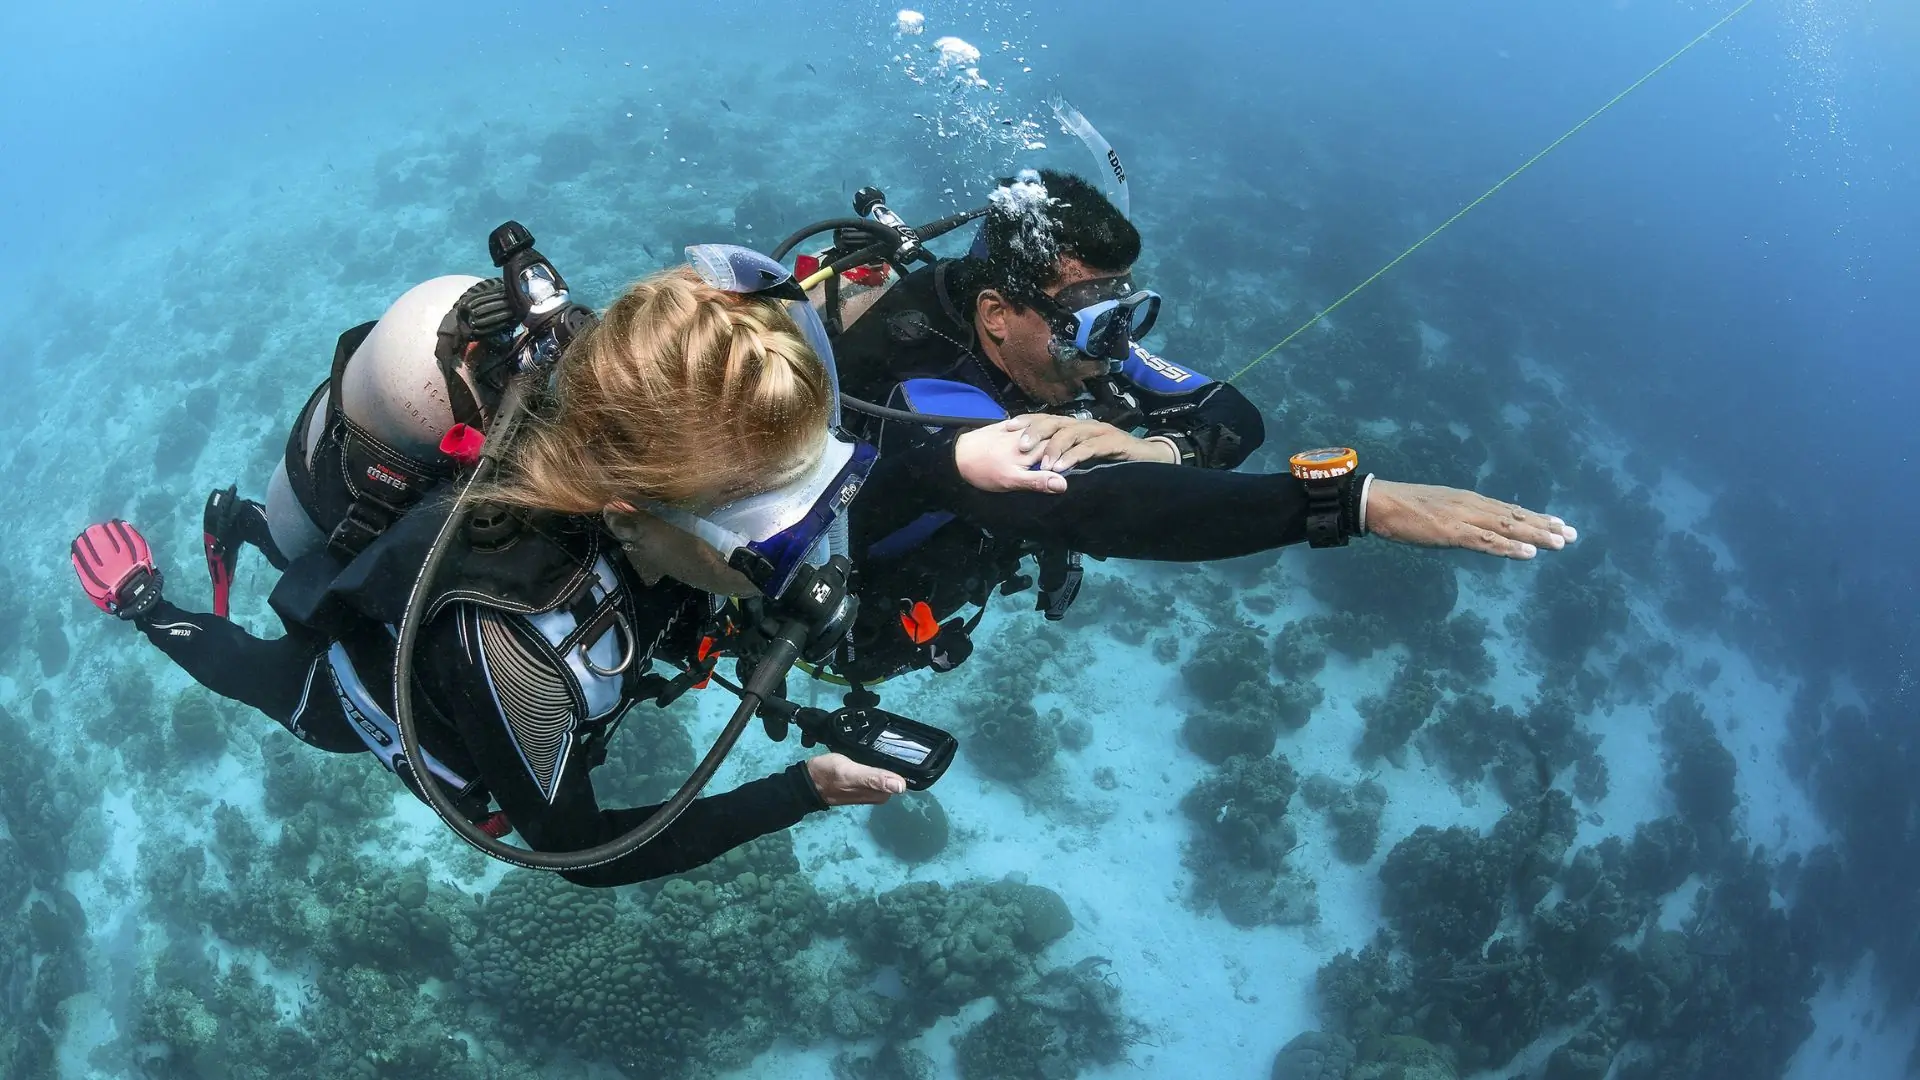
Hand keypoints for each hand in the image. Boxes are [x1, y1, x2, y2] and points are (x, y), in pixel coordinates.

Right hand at [806, 753, 907, 805]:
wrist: (807, 780)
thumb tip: (901, 786)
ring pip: (885, 771)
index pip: (902, 778)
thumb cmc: (829, 775)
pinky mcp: (862, 780)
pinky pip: (875, 770)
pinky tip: (872, 752)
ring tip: (883, 744)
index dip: (905, 763)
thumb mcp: (852, 773)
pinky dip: (875, 761)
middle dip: (895, 759)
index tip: (904, 748)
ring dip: (885, 759)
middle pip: (895, 774)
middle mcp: (878, 792)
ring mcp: (870, 787)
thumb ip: (875, 779)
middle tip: (891, 742)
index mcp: (880, 793)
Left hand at [955, 422, 1068, 493]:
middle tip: (1075, 445)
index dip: (1071, 452)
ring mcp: (1016, 428)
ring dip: (1051, 429)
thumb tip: (1063, 484)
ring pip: (1040, 424)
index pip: (1059, 445)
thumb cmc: (984, 470)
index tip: (1078, 461)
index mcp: (1031, 447)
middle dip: (1064, 437)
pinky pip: (1027, 421)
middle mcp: (1027, 434)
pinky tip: (1038, 430)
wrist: (956, 455)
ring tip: (1059, 437)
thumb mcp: (1011, 480)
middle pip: (1052, 432)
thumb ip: (1038, 480)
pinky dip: (1036, 425)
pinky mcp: (1005, 426)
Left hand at [1005, 414, 1179, 470]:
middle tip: (1020, 445)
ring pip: (1071, 433)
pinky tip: (1062, 468)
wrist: (1151, 458)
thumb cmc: (1114, 458)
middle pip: (1056, 421)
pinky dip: (1074, 457)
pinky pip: (1090, 447)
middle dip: (1036, 431)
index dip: (1027, 421)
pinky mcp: (1113, 442)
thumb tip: (1038, 463)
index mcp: (1075, 426)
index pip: (1047, 419)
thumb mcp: (1084, 457)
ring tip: (1041, 464)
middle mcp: (1085, 424)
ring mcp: (1100, 431)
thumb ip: (1065, 457)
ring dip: (1054, 448)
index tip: (1007, 427)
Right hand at [1365, 479, 1578, 559]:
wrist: (1379, 502)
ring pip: (1508, 527)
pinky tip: (1528, 554)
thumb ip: (1458, 516)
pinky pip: (1487, 542)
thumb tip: (1473, 527)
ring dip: (1536, 536)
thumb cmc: (1403, 507)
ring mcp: (1464, 518)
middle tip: (1574, 534)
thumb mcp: (1438, 507)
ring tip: (1562, 542)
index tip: (1559, 523)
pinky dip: (1510, 549)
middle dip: (1546, 526)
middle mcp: (1472, 505)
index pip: (1509, 509)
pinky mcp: (1453, 532)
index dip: (1536, 517)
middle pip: (1516, 517)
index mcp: (1469, 500)